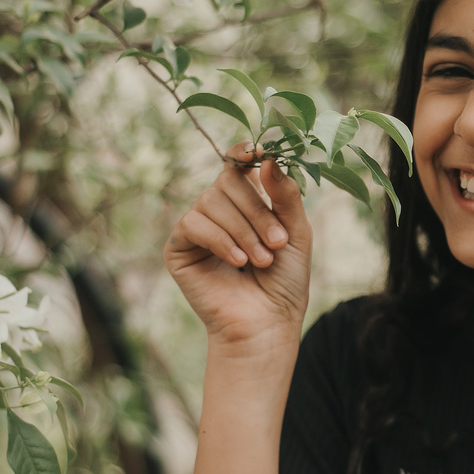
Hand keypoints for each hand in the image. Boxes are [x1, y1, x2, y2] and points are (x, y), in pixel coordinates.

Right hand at [164, 150, 311, 348]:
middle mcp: (219, 208)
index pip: (238, 162)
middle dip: (257, 211)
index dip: (246, 152)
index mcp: (247, 200)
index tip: (263, 151)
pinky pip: (194, 224)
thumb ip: (285, 194)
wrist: (267, 322)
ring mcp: (197, 226)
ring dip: (243, 231)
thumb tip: (268, 157)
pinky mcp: (178, 247)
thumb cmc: (285, 280)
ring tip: (261, 260)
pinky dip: (220, 240)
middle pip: (228, 180)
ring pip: (211, 200)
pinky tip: (238, 261)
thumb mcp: (296, 232)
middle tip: (277, 243)